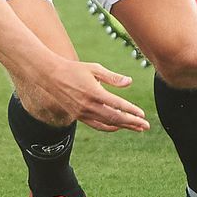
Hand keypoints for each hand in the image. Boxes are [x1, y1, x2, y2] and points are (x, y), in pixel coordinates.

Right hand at [13, 56, 149, 132]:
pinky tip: (118, 126)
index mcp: (94, 93)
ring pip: (107, 123)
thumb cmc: (74, 69)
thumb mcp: (94, 69)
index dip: (131, 111)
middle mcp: (89, 106)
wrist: (51, 76)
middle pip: (115, 118)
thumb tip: (129, 82)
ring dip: (123, 126)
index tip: (142, 115)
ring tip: (137, 128)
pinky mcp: (78, 116)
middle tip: (145, 126)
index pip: (118, 105)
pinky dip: (109, 127)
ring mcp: (83, 113)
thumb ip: (112, 77)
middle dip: (132, 123)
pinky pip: (97, 125)